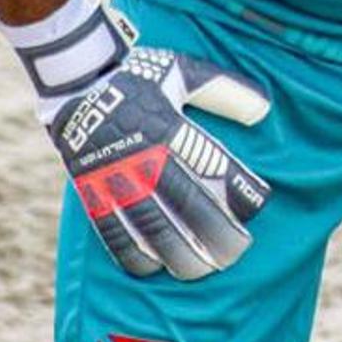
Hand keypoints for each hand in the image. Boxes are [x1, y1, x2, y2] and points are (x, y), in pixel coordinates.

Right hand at [0, 0, 272, 280]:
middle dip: (213, 231)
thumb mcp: (182, 71)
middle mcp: (141, 152)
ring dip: (177, 251)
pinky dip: (131, 252)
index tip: (258, 206)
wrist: (77, 84)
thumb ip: (224, 89)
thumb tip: (264, 110)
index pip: (209, 161)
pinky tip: (153, 269)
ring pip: (149, 223)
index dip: (236, 186)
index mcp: (166, 123)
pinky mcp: (91, 189)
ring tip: (202, 270)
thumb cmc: (141, 79)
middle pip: (183, 200)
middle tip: (236, 251)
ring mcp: (113, 174)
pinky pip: (110, 229)